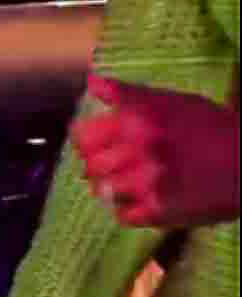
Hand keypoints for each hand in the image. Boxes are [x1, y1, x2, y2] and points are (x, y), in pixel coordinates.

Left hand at [78, 76, 239, 227]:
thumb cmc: (214, 126)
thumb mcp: (174, 101)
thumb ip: (129, 95)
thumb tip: (93, 82)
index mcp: (140, 116)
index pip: (82, 135)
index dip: (88, 141)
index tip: (98, 144)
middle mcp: (139, 146)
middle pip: (89, 165)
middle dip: (100, 166)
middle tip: (119, 166)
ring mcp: (147, 180)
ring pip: (102, 190)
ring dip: (114, 188)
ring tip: (134, 183)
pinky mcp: (159, 210)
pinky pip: (122, 214)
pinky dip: (129, 210)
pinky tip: (146, 200)